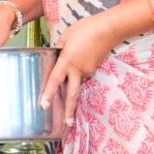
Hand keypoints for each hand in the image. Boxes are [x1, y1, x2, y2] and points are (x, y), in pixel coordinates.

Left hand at [39, 13, 120, 127]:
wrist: (109, 29)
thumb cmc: (85, 29)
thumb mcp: (66, 36)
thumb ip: (59, 49)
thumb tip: (56, 56)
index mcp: (67, 61)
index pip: (55, 80)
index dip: (49, 93)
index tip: (44, 106)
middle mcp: (77, 69)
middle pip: (72, 94)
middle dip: (70, 110)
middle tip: (68, 124)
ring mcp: (88, 70)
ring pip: (77, 82)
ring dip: (72, 86)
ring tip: (69, 88)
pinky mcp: (94, 68)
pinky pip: (83, 74)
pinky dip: (78, 72)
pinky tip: (80, 60)